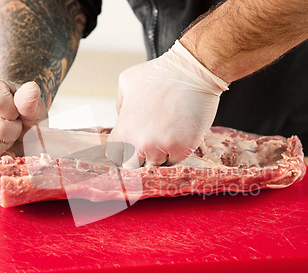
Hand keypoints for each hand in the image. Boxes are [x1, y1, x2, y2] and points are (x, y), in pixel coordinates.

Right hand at [0, 78, 47, 173]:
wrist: (22, 126)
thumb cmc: (27, 115)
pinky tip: (3, 149)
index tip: (17, 114)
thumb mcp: (34, 107)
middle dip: (12, 132)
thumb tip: (32, 89)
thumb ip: (31, 101)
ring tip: (8, 138)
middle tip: (15, 128)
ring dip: (4, 148)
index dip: (12, 113)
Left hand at [106, 41, 227, 167]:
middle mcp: (141, 142)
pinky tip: (180, 132)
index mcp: (124, 130)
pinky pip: (176, 160)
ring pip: (156, 164)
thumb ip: (120, 107)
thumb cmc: (160, 74)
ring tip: (167, 132)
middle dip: (139, 155)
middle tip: (149, 142)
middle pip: (134, 165)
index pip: (115, 155)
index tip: (132, 144)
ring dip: (160, 153)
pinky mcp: (183, 148)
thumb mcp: (127, 84)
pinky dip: (177, 150)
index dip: (123, 149)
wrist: (192, 71)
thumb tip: (122, 121)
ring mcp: (163, 147)